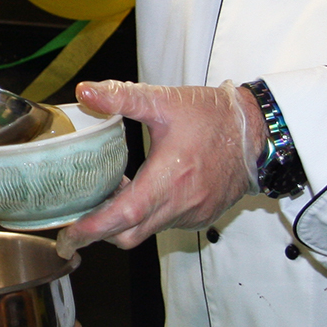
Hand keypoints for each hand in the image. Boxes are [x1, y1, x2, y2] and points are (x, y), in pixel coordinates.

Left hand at [56, 80, 263, 258]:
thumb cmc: (213, 116)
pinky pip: (167, 225)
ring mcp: (193, 215)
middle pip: (129, 235)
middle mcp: (180, 205)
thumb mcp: (165, 101)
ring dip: (127, 220)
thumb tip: (86, 92)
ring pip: (148, 231)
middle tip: (78, 220)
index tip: (69, 235)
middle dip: (101, 232)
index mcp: (168, 179)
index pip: (123, 216)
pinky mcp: (202, 217)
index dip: (92, 229)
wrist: (257, 131)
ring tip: (114, 192)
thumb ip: (123, 97)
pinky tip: (145, 190)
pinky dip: (150, 215)